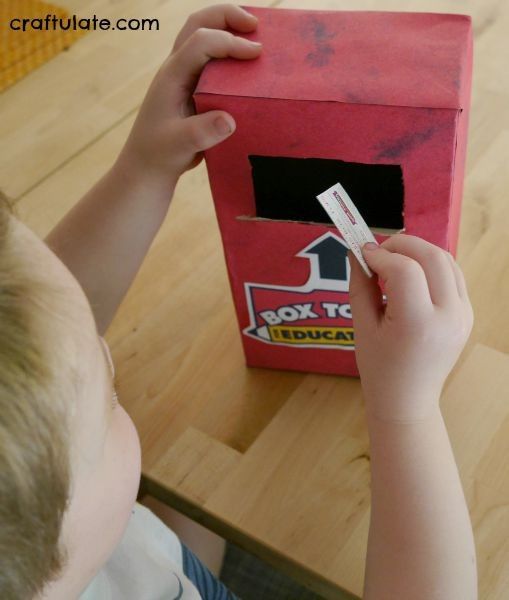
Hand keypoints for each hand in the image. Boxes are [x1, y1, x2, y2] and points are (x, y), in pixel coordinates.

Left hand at [116, 4, 260, 191]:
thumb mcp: (180, 146)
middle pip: (198, 23)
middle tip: (256, 23)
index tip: (256, 54)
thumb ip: (202, 133)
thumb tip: (229, 120)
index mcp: (172, 76)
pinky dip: (228, 50)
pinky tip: (246, 62)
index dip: (230, 43)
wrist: (147, 166)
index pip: (201, 43)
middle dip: (227, 16)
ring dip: (228, 27)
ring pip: (203, 35)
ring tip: (255, 34)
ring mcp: (183, 76)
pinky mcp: (192, 87)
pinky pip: (210, 57)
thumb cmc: (159, 155)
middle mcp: (176, 68)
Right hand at [348, 234, 473, 422]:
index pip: (404, 270)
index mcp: (417, 324)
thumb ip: (360, 284)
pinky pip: (452, 276)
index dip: (380, 255)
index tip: (362, 254)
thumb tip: (357, 251)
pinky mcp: (467, 314)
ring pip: (447, 261)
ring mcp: (463, 315)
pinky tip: (410, 274)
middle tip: (379, 250)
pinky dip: (431, 266)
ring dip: (419, 251)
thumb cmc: (378, 367)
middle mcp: (448, 317)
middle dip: (403, 244)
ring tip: (393, 260)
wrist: (407, 399)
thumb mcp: (361, 326)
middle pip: (432, 257)